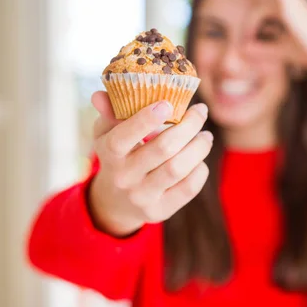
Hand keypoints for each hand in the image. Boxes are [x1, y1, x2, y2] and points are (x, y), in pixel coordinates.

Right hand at [88, 92, 212, 236]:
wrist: (117, 200)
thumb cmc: (118, 154)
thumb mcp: (107, 132)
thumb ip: (109, 111)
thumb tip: (100, 95)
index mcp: (108, 154)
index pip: (123, 138)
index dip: (145, 119)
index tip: (167, 103)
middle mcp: (124, 177)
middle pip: (163, 148)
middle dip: (188, 126)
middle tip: (201, 111)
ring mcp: (142, 197)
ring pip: (178, 168)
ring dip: (199, 147)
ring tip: (205, 135)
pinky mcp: (160, 211)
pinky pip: (189, 188)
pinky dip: (200, 169)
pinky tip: (200, 158)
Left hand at [223, 0, 306, 67]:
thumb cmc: (306, 52)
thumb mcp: (278, 51)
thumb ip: (260, 50)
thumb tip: (242, 50)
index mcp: (288, 11)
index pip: (263, 3)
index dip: (249, 20)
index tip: (244, 43)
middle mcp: (290, 1)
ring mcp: (292, 0)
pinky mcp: (292, 4)